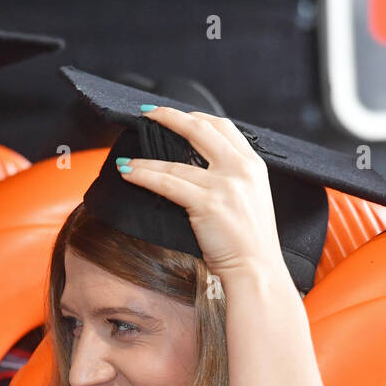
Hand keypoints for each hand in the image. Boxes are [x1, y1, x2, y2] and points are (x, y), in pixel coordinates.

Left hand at [117, 106, 287, 282]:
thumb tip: (198, 171)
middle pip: (200, 129)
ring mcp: (224, 185)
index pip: (223, 127)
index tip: (176, 114)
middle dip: (169, 116)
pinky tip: (129, 173)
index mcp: (253, 166)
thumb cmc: (251, 245)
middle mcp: (241, 169)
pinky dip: (144, 176)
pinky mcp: (208, 204)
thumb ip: (231, 180)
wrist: (258, 271)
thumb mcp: (251, 200)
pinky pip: (167, 183)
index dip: (195, 116)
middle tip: (148, 114)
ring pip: (175, 163)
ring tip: (127, 159)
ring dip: (146, 159)